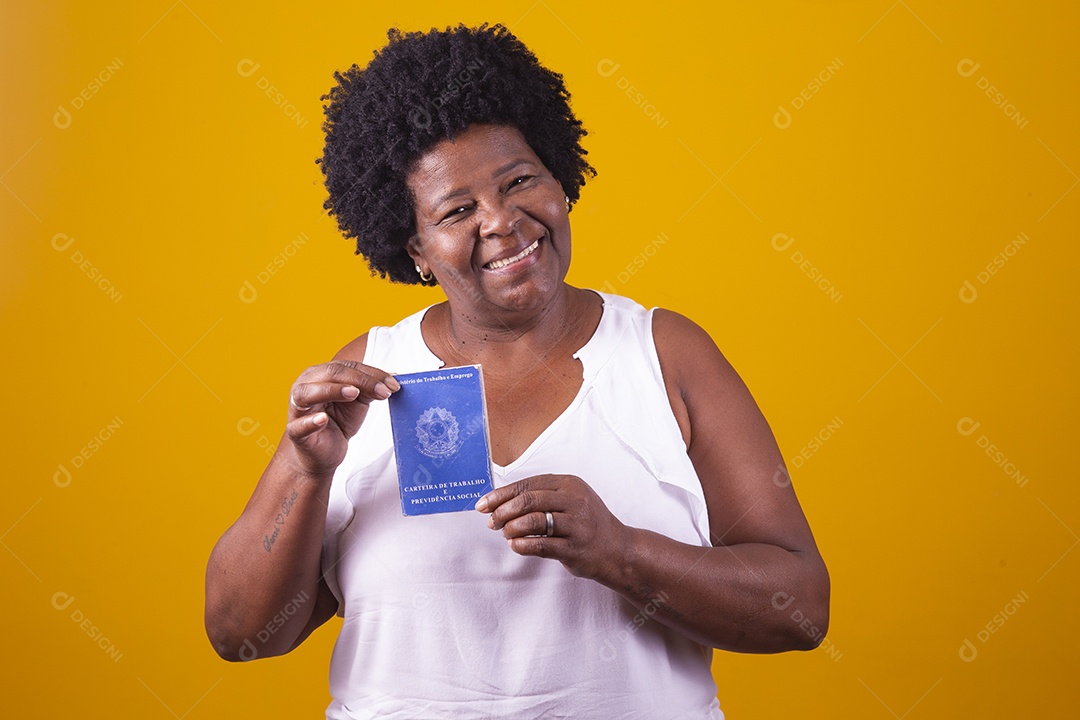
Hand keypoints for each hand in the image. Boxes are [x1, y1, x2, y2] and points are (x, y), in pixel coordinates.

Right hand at [284, 360, 398, 477]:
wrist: (325, 453)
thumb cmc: (338, 421)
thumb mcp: (358, 401)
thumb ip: (370, 388)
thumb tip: (391, 380)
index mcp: (320, 374)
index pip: (346, 367)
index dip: (371, 374)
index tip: (393, 384)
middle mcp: (305, 386)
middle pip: (330, 374)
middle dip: (360, 381)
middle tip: (382, 390)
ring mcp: (297, 409)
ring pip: (308, 393)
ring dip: (332, 390)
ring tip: (353, 393)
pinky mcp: (295, 431)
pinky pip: (299, 425)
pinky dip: (310, 421)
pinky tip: (322, 419)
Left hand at [476, 474, 630, 581]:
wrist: (617, 549)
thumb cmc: (587, 523)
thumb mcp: (571, 500)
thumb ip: (541, 496)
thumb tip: (500, 501)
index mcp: (570, 484)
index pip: (528, 484)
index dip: (501, 494)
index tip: (484, 504)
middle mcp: (575, 501)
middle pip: (528, 500)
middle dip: (503, 511)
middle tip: (491, 521)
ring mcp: (576, 525)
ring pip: (533, 521)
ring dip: (511, 528)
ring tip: (505, 533)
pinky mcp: (574, 548)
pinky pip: (541, 545)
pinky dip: (522, 545)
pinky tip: (515, 545)